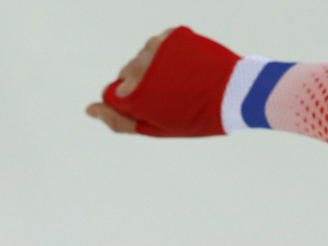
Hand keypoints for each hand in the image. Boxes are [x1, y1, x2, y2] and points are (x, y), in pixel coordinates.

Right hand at [84, 26, 239, 136]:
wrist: (239, 92)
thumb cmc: (200, 117)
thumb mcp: (160, 127)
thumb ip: (122, 120)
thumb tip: (89, 109)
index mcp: (135, 90)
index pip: (116, 94)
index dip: (134, 104)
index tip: (155, 109)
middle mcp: (140, 63)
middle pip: (128, 74)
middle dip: (144, 86)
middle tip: (175, 98)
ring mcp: (157, 46)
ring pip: (144, 57)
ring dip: (158, 69)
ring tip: (185, 84)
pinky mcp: (174, 35)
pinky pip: (163, 45)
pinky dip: (171, 56)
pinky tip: (189, 69)